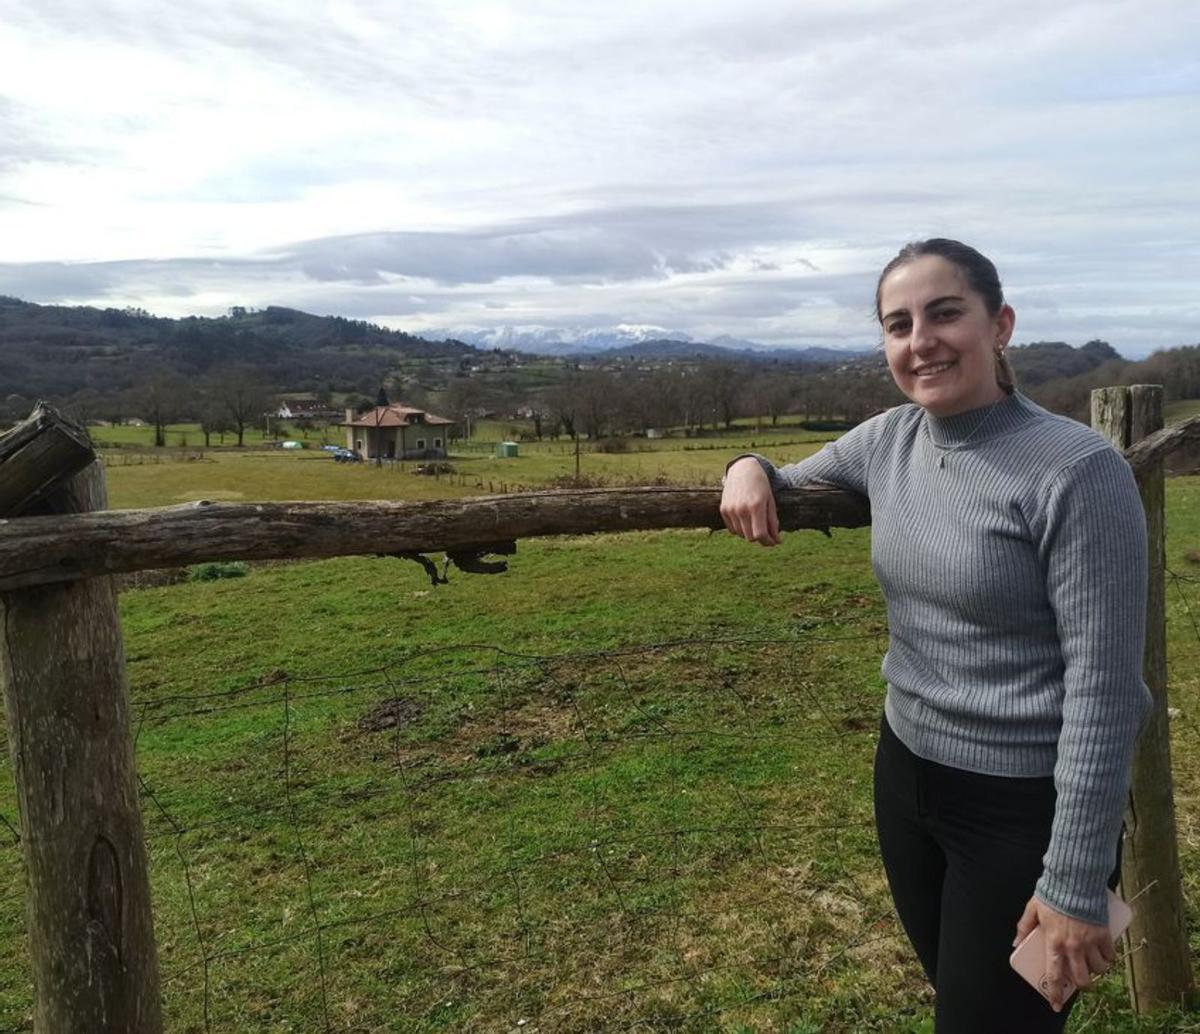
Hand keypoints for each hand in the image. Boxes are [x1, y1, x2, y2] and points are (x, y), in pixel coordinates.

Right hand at [720, 458, 779, 545]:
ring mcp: (730, 509)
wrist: (743, 469)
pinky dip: (740, 529)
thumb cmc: (761, 485)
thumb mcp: (770, 501)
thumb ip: (773, 522)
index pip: (760, 534)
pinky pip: (732, 529)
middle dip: (760, 538)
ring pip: (741, 534)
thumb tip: (776, 541)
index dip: (768, 542)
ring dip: (750, 533)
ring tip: (756, 524)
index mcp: (756, 506)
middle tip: (767, 535)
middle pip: (750, 537)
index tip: (774, 542)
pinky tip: (746, 520)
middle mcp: (741, 509)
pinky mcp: (723, 509)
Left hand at [1014, 896, 1115, 1011]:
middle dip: (1083, 986)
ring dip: (1096, 970)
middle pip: (1083, 979)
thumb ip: (1024, 927)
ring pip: (1099, 969)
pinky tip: (1104, 955)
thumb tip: (1015, 944)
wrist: (1074, 881)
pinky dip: (1109, 958)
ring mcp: (1090, 942)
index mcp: (1054, 943)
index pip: (1054, 975)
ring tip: (1092, 964)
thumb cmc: (1052, 894)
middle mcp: (1074, 947)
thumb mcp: (1032, 910)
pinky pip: (1110, 955)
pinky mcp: (1104, 935)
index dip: (1054, 993)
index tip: (1055, 1005)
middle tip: (1081, 982)